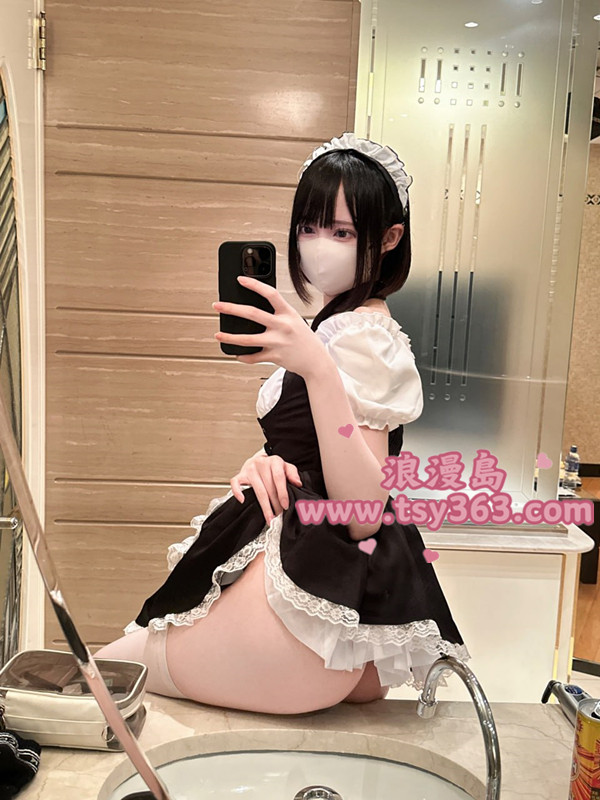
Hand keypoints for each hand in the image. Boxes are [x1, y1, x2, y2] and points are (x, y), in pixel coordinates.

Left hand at [212, 276, 330, 378]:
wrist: (316, 361)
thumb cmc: (303, 338)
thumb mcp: (294, 320)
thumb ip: (277, 314)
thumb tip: (253, 309)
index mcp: (288, 313)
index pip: (270, 293)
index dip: (254, 285)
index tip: (240, 280)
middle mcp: (282, 326)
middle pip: (252, 314)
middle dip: (231, 308)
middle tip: (217, 306)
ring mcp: (278, 342)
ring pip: (248, 339)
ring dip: (230, 337)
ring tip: (218, 334)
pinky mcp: (275, 357)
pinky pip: (254, 357)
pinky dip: (243, 356)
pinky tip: (237, 353)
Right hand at [230, 451, 302, 525]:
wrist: (259, 461)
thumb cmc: (274, 467)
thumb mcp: (286, 467)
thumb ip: (293, 474)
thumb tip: (298, 483)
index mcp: (275, 461)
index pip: (279, 478)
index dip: (283, 493)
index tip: (285, 506)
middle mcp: (261, 464)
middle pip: (269, 488)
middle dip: (275, 504)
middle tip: (280, 516)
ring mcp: (250, 469)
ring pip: (257, 491)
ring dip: (265, 507)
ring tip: (270, 518)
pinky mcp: (240, 474)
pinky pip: (236, 483)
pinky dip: (238, 492)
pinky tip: (243, 501)